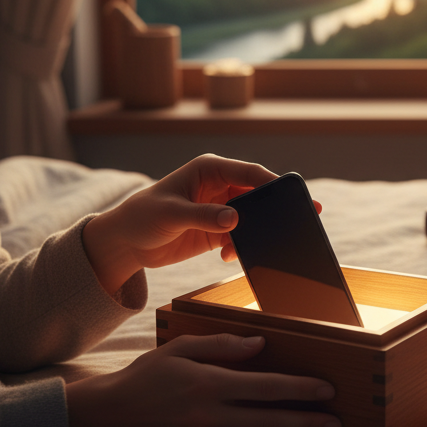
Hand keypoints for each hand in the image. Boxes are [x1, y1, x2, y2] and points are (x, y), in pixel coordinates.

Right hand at [66, 333, 340, 426]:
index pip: (267, 388)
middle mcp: (211, 416)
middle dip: (308, 422)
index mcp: (209, 385)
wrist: (109, 417)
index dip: (300, 390)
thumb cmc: (147, 376)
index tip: (327, 390)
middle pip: (271, 422)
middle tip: (338, 422)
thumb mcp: (182, 348)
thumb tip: (261, 344)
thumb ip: (223, 345)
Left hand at [82, 154, 317, 293]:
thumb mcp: (171, 215)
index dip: (273, 182)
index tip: (293, 195)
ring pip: (252, 217)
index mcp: (209, 170)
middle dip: (274, 208)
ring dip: (256, 232)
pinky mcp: (217, 230)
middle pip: (257, 194)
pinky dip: (240, 246)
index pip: (249, 172)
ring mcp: (220, 208)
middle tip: (301, 219)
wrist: (125, 243)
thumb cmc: (142, 217)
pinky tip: (227, 256)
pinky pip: (240, 236)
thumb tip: (234, 218)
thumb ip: (203, 216)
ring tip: (259, 246)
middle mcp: (219, 186)